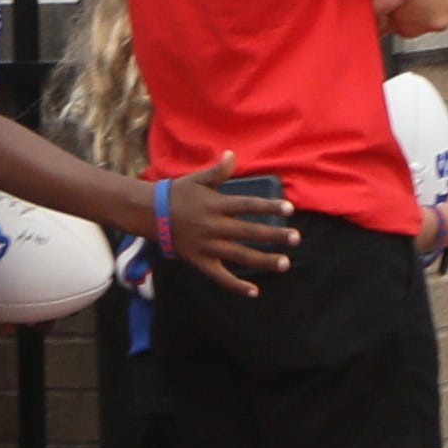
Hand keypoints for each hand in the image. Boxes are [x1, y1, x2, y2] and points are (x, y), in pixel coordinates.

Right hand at [155, 161, 295, 282]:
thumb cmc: (178, 193)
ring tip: (285, 263)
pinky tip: (254, 292)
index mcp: (216, 205)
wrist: (151, 214)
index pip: (248, 205)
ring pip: (240, 256)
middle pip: (249, 232)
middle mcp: (214, 227)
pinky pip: (220, 277)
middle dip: (274, 236)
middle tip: (296, 238)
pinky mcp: (201, 261)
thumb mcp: (197, 179)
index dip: (269, 206)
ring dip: (264, 261)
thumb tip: (232, 155)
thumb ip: (218, 171)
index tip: (290, 209)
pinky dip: (237, 286)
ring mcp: (208, 246)